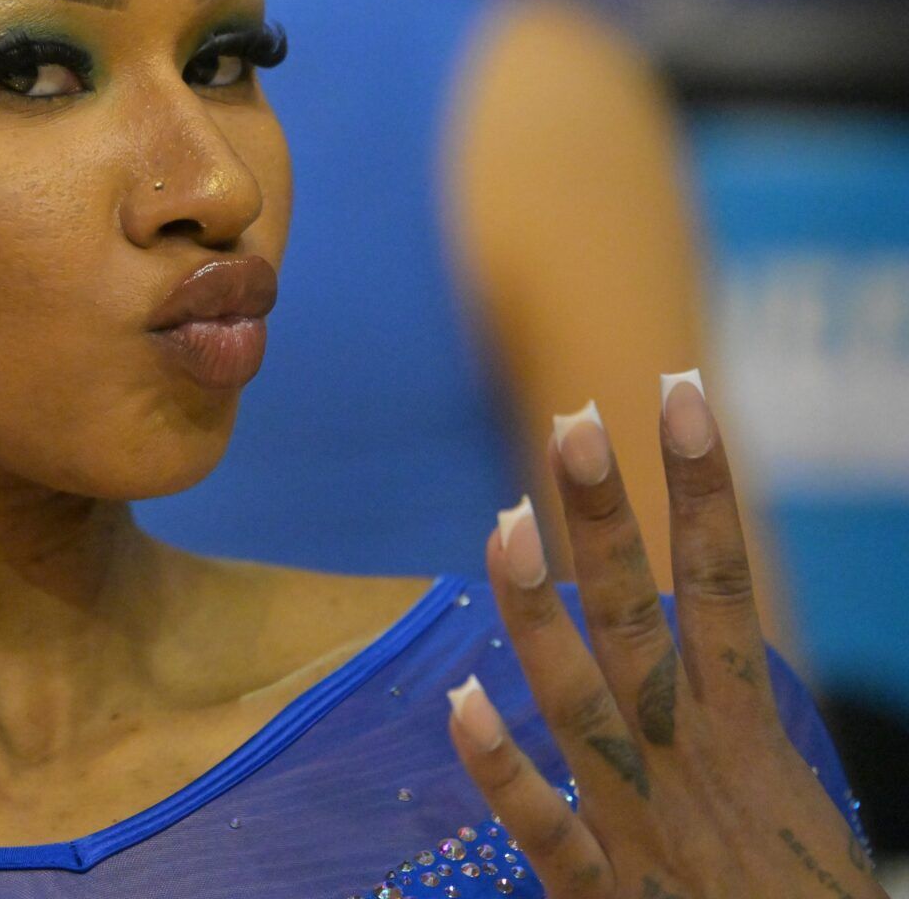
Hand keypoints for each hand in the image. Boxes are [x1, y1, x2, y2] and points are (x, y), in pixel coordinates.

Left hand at [445, 374, 879, 897]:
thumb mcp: (787, 803)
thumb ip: (733, 726)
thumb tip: (702, 653)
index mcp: (746, 734)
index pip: (726, 584)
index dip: (703, 488)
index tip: (679, 394)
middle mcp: (690, 760)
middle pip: (642, 615)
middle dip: (607, 518)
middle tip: (575, 419)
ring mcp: (642, 822)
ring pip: (579, 697)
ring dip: (538, 610)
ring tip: (503, 520)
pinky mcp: (605, 897)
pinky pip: (541, 826)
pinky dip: (499, 767)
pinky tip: (456, 703)